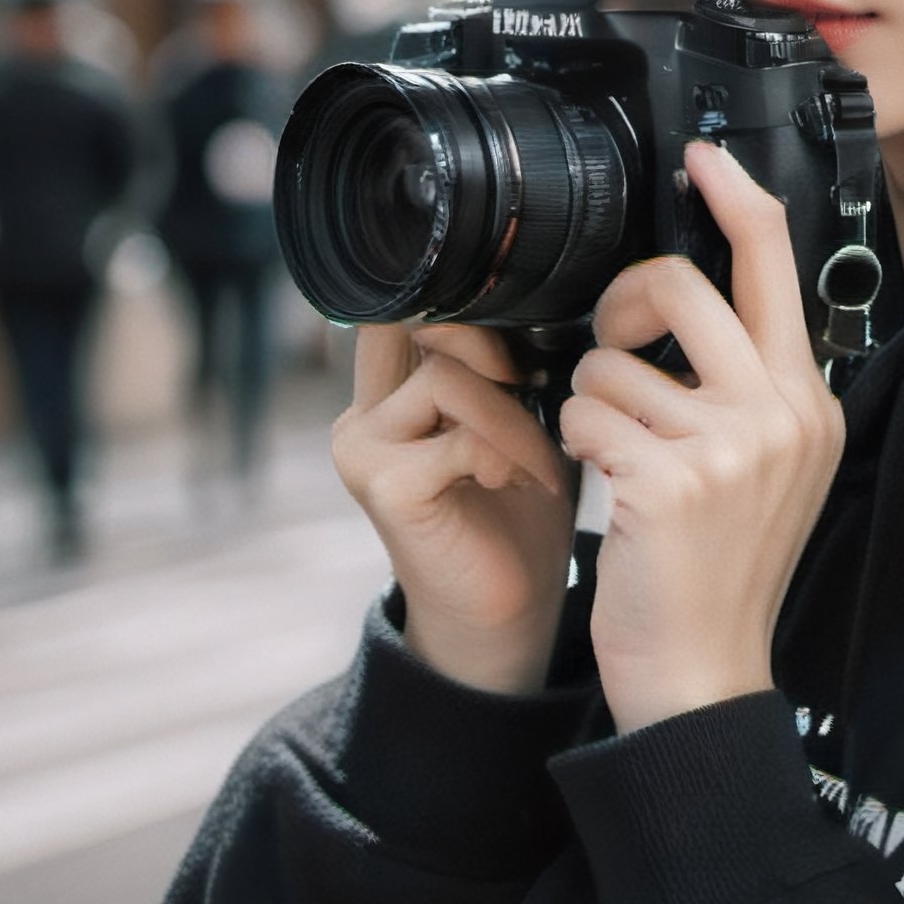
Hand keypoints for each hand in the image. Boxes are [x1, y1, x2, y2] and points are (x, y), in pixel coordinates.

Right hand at [333, 323, 576, 691]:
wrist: (509, 607)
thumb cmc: (517, 510)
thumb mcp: (514, 417)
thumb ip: (497, 363)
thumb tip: (521, 296)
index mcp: (388, 390)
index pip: (406, 309)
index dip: (465, 306)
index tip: (523, 349)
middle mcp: (363, 413)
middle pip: (424, 326)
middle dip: (499, 355)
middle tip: (540, 401)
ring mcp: (362, 448)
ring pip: (446, 378)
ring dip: (514, 416)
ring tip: (537, 461)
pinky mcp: (384, 485)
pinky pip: (460, 436)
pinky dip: (509, 451)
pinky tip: (521, 482)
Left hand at [558, 137, 845, 729]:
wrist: (704, 673)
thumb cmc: (717, 571)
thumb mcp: (763, 468)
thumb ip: (742, 386)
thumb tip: (692, 298)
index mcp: (807, 402)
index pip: (778, 266)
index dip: (736, 197)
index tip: (703, 158)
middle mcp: (780, 414)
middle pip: (679, 284)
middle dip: (620, 304)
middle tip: (610, 345)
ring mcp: (730, 447)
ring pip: (610, 363)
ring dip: (589, 408)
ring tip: (618, 462)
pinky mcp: (671, 480)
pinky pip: (586, 416)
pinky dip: (576, 447)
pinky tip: (605, 490)